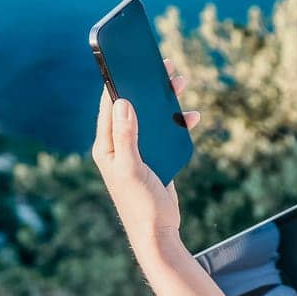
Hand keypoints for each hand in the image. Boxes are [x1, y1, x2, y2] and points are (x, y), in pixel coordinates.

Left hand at [91, 59, 201, 248]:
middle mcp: (118, 147)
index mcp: (106, 147)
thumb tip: (122, 102)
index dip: (119, 83)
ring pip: (150, 118)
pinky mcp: (153, 160)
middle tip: (164, 67)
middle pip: (132, 108)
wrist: (158, 233)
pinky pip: (164, 133)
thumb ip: (126, 135)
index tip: (129, 62)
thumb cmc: (140, 205)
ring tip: (180, 83)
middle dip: (147, 87)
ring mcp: (136, 153)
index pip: (110, 107)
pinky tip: (190, 116)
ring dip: (165, 102)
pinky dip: (176, 123)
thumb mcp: (132, 168)